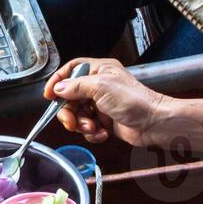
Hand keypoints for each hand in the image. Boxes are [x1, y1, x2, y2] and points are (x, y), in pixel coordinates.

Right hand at [44, 57, 173, 146]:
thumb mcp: (101, 87)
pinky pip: (88, 127)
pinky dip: (91, 132)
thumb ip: (76, 86)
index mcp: (100, 70)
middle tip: (71, 122)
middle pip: (70, 97)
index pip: (72, 70)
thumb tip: (58, 88)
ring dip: (81, 124)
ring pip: (77, 114)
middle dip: (69, 112)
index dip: (58, 81)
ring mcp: (101, 104)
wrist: (153, 123)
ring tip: (92, 128)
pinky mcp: (105, 121)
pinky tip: (101, 133)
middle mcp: (99, 86)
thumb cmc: (134, 100)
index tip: (49, 95)